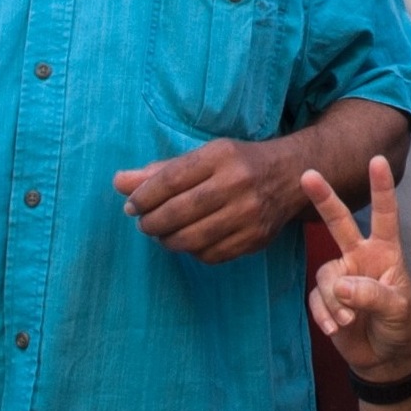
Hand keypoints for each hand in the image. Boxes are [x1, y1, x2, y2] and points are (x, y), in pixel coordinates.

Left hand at [112, 137, 292, 262]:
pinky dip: (192, 251)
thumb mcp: (203, 157)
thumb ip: (160, 171)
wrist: (291, 175)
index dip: (143, 197)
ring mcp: (249, 213)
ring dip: (168, 240)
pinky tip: (189, 240)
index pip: (169, 180)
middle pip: (178, 212)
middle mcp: (237, 183)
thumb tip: (118, 182)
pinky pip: (211, 254)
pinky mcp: (256, 238)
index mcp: (221, 156)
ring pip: (192, 238)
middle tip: (144, 223)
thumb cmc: (238, 163)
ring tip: (163, 233)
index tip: (131, 206)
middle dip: (151, 222)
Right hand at [303, 160, 410, 380]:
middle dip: (324, 199)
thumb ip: (372, 295)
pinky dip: (325, 314)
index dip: (381, 188)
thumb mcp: (397, 310)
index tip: (377, 160)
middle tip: (308, 175)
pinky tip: (336, 328)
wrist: (382, 358)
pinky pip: (316, 298)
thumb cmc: (398, 326)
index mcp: (386, 252)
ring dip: (335, 301)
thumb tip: (341, 286)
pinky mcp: (325, 296)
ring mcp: (341, 275)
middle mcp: (360, 256)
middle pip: (339, 222)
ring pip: (326, 275)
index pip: (385, 215)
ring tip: (349, 321)